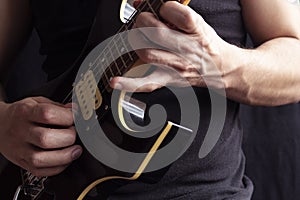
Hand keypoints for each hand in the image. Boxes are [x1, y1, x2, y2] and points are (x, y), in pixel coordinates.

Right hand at [0, 97, 81, 176]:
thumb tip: (76, 111)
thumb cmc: (21, 114)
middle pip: (45, 139)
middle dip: (68, 137)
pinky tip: (65, 160)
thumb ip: (56, 106)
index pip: (48, 114)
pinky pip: (39, 171)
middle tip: (75, 135)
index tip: (76, 118)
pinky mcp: (21, 162)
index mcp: (25, 112)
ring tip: (75, 151)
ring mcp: (19, 149)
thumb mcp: (37, 102)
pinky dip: (56, 168)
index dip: (67, 117)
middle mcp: (20, 131)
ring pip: (40, 159)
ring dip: (64, 156)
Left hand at [111, 1, 231, 91]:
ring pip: (147, 53)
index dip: (165, 7)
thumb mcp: (198, 22)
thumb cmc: (206, 44)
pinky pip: (146, 83)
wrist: (220, 68)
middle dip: (143, 21)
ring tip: (138, 37)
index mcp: (196, 31)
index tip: (163, 8)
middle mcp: (186, 49)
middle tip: (143, 20)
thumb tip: (150, 4)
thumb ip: (176, 12)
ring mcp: (176, 66)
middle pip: (157, 33)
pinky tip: (116, 81)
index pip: (178, 13)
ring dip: (135, 41)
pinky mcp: (168, 79)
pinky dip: (129, 83)